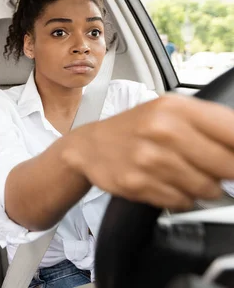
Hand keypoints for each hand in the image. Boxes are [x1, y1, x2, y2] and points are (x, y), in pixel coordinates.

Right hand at [63, 95, 233, 209]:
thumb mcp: (170, 112)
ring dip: (202, 187)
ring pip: (207, 189)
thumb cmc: (135, 129)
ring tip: (183, 174)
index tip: (232, 159)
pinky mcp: (138, 183)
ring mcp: (148, 158)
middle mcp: (162, 129)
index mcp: (176, 107)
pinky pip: (182, 202)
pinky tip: (166, 183)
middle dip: (225, 172)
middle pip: (227, 166)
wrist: (89, 146)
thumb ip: (210, 126)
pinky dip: (180, 198)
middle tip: (210, 167)